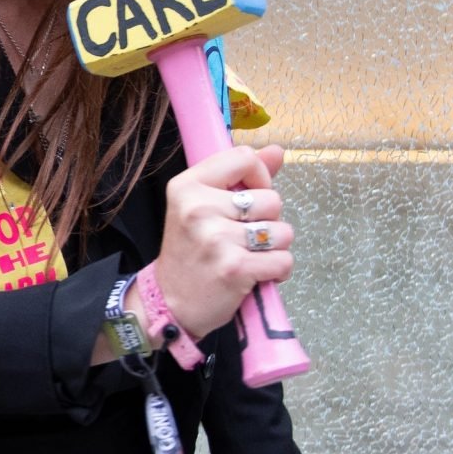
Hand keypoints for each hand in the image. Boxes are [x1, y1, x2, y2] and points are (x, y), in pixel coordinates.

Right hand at [151, 144, 292, 337]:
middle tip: (243, 237)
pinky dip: (278, 270)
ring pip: (282, 231)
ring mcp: (216, 239)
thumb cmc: (190, 252)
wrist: (169, 303)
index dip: (260, 177)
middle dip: (268, 220)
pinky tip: (256, 274)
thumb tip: (278, 151)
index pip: (244, 158)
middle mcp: (199, 209)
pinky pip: (283, 260)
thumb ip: (240, 177)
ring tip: (250, 255)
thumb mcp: (202, 206)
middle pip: (271, 199)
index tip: (250, 197)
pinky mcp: (234, 269)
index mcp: (187, 186)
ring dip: (274, 247)